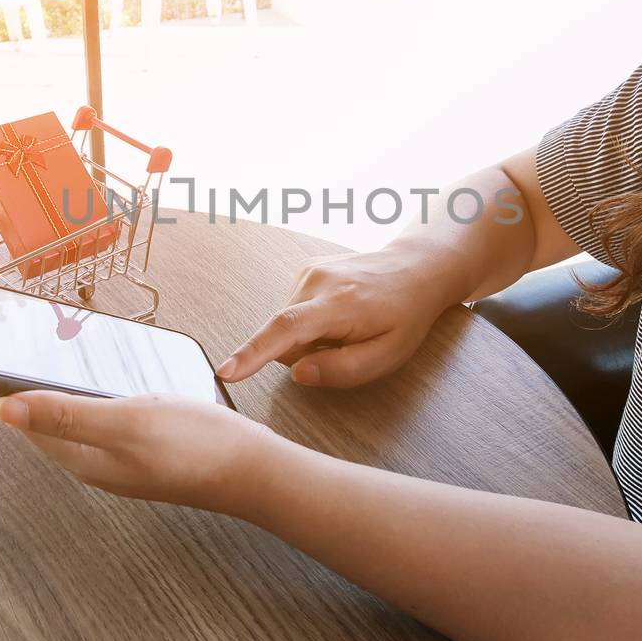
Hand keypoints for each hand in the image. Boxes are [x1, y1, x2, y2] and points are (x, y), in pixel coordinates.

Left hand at [0, 389, 289, 518]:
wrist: (254, 471)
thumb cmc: (194, 445)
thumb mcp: (126, 421)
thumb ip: (66, 414)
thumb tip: (2, 410)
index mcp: (85, 460)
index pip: (30, 425)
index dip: (12, 394)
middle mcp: (99, 465)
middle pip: (52, 428)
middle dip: (34, 396)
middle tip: (20, 352)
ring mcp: (125, 461)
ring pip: (81, 426)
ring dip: (66, 399)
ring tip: (56, 363)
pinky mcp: (149, 453)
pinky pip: (110, 425)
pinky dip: (101, 403)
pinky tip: (114, 387)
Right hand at [215, 247, 462, 388]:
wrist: (414, 268)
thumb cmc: (405, 315)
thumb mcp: (388, 355)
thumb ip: (343, 370)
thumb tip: (298, 372)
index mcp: (339, 304)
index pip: (285, 329)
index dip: (253, 354)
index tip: (227, 372)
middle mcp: (316, 282)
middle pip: (284, 337)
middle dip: (307, 354)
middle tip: (346, 346)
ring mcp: (307, 272)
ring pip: (286, 327)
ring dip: (310, 338)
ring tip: (345, 328)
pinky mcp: (304, 271)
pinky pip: (292, 313)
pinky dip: (310, 323)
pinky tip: (338, 315)